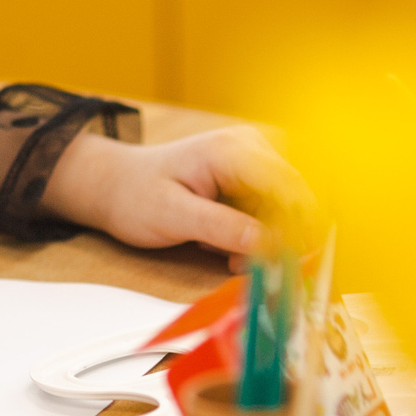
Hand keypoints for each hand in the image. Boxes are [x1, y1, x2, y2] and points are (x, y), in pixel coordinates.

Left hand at [42, 126, 310, 268]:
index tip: (290, 264)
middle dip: (280, 240)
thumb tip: (272, 245)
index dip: (299, 228)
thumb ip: (223, 228)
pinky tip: (222, 248)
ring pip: (287, 213)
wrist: (116, 185)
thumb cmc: (136, 195)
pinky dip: (254, 239)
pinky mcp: (253, 181)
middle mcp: (253, 148)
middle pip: (295, 201)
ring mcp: (256, 163)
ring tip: (223, 256)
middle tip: (245, 267)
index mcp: (234, 150)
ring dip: (265, 243)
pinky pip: (272, 216)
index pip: (290, 187)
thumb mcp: (173, 216)